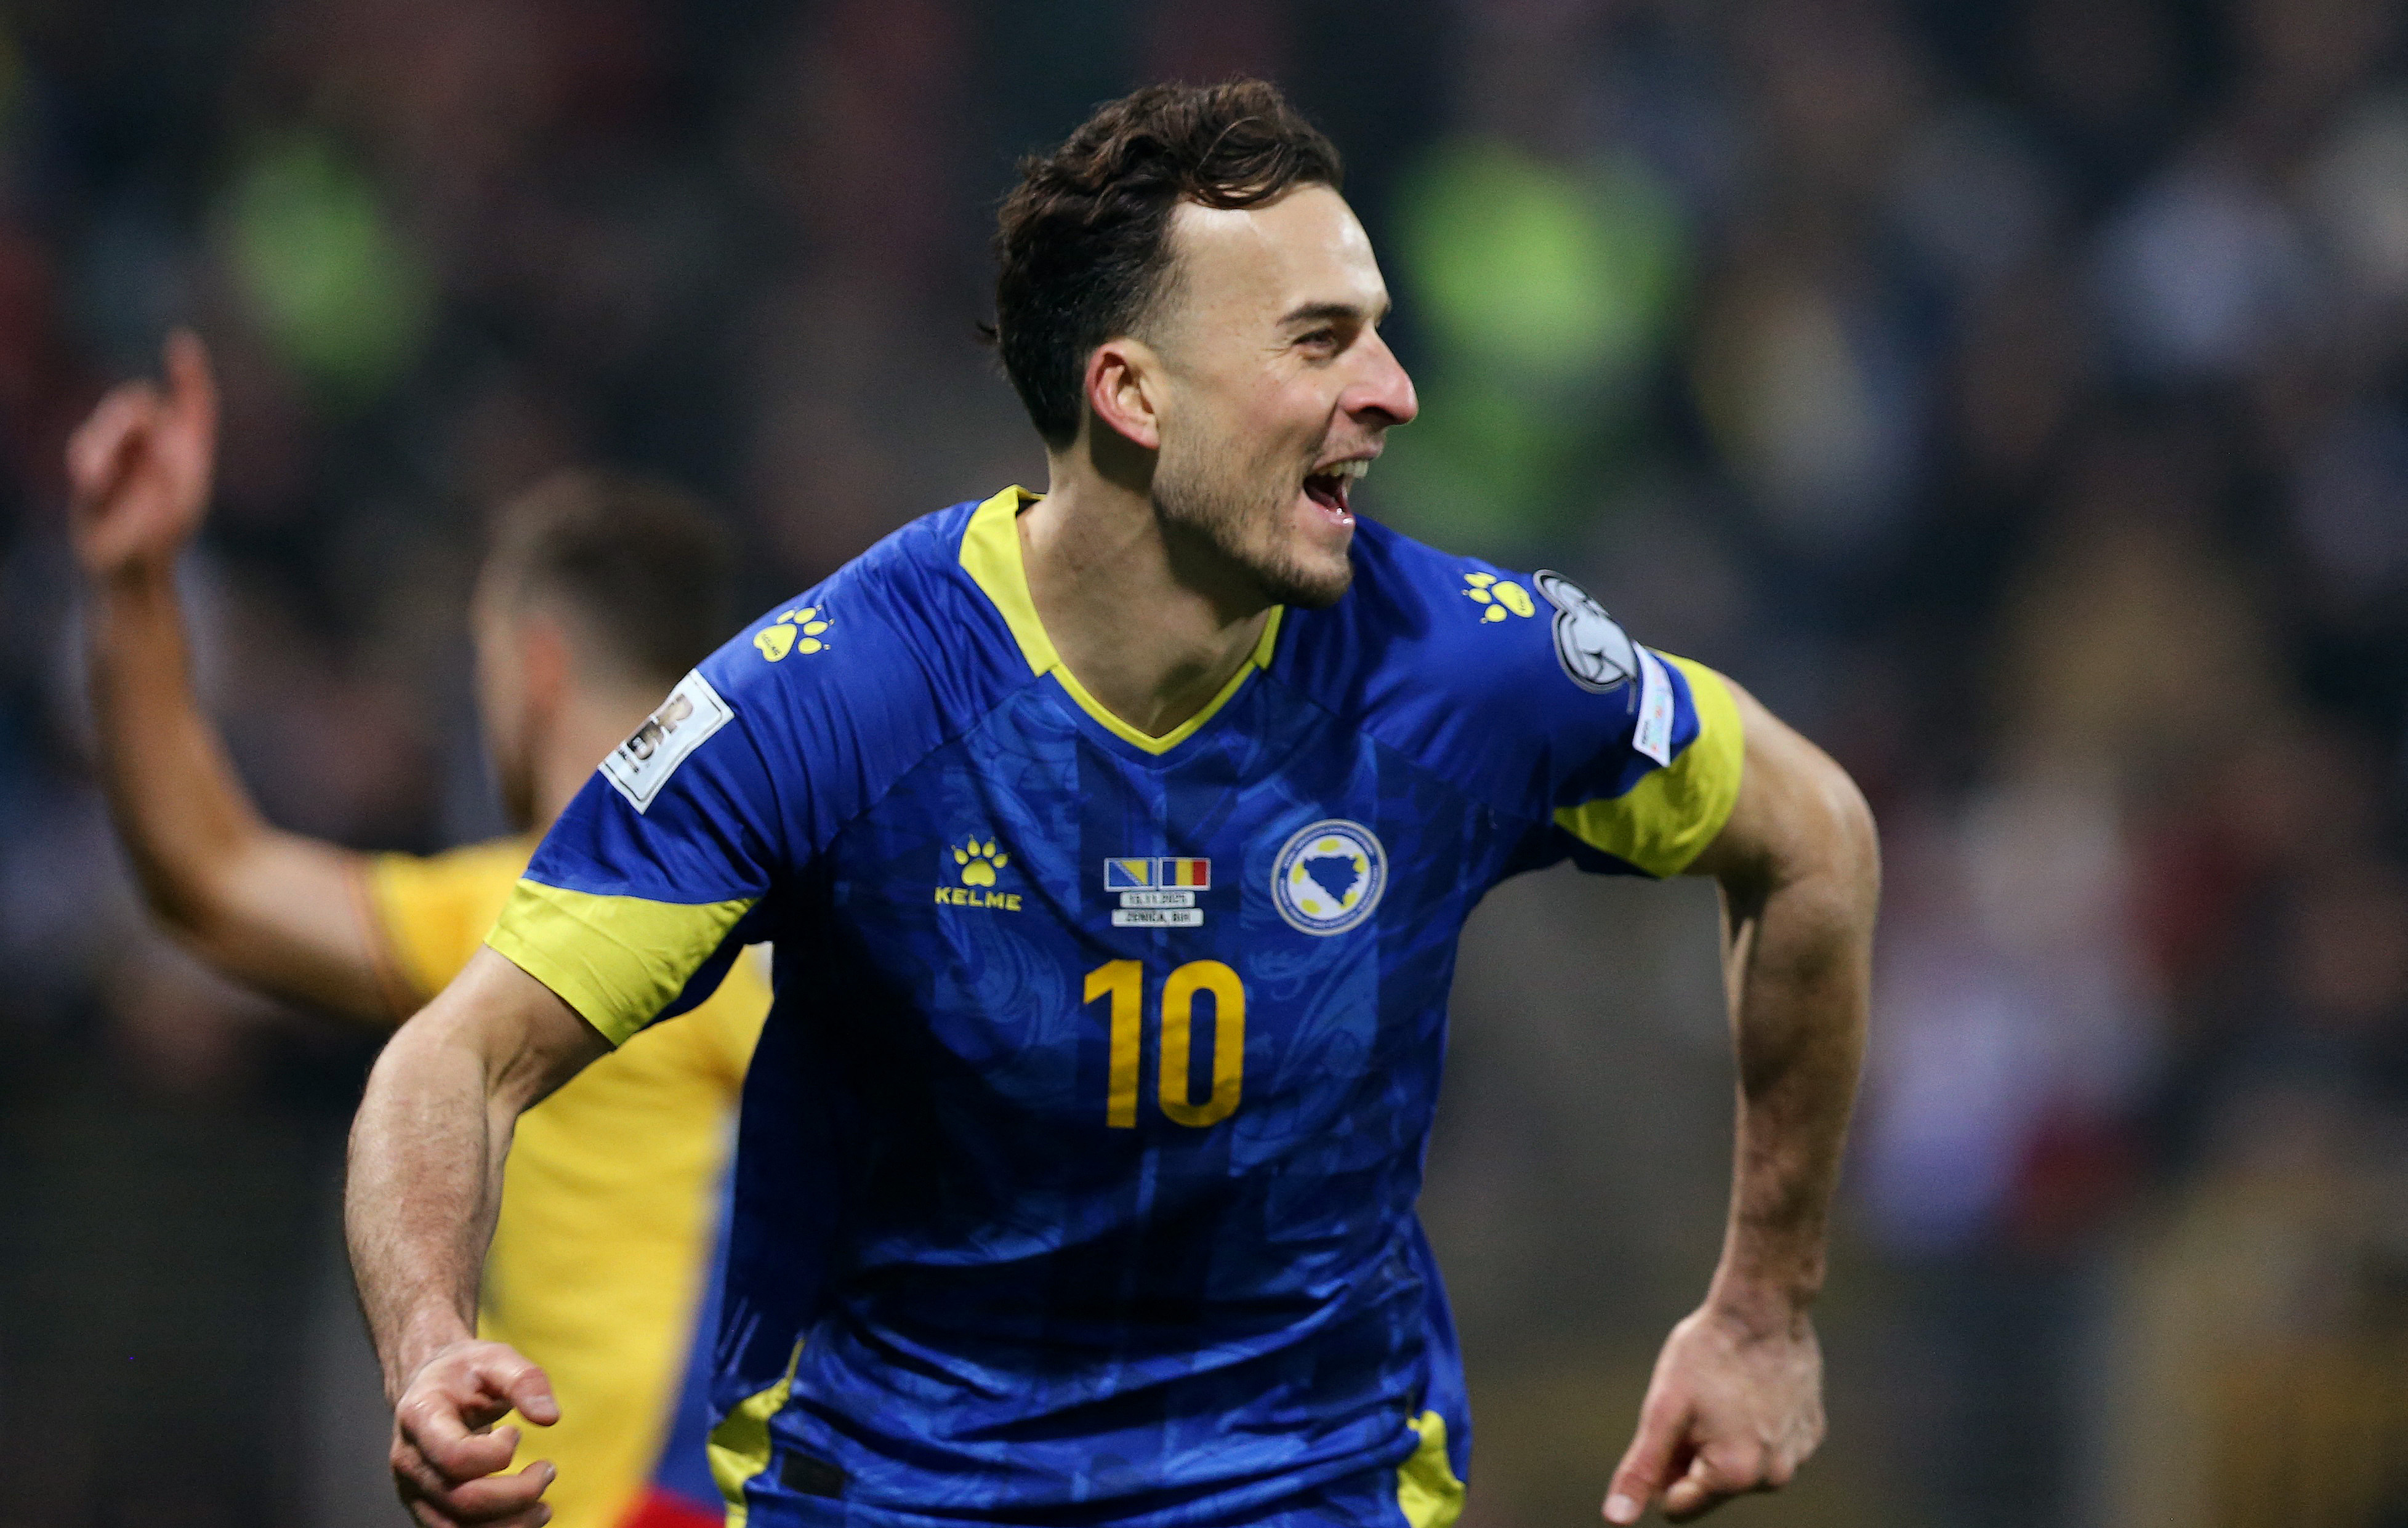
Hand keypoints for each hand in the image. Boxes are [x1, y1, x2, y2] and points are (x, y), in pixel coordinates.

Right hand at [66, 328, 217, 579]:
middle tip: (138, 447)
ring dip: (108, 439)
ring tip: (106, 478)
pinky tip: (94, 483)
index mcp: (186, 445)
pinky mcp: (92, 464)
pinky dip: (91, 461)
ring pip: (110, 420)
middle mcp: (154, 441)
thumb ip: (172, 454)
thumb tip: (149, 424)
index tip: (181, 343)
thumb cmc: (163, 529)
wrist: (133, 563)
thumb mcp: (181, 490)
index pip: (192, 398)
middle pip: (139, 400)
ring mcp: (121, 450)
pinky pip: (86, 449)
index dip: (188, 371)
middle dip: (132, 415)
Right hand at [389, 1339, 562, 1527]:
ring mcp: (414, 1490)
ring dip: (510, 1526)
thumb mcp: (496, 1356)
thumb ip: (525, 1381)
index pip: (456, 1457)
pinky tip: (525, 1518)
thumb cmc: (465, 1371)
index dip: (497, 1454)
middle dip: (517, 1495)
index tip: (516, 1433)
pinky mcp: (427, 1508)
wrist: (431, 1385)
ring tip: (544, 1507)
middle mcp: (409, 1461)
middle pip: (461, 1501)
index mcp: (420, 1416)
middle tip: (548, 1471)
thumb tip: (549, 1417)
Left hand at [1603, 1302, 1823, 1522]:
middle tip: (1696, 1405)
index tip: (1668, 1428)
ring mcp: (1799, 1456)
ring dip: (1723, 1443)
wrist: (1764, 1307)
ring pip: (1740, 1469)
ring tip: (1724, 1394)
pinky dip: (1754, 1427)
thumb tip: (1615, 1519)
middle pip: (1710, 1489)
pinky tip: (1752, 1390)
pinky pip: (1769, 1447)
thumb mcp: (1663, 1410)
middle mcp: (1774, 1478)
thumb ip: (1641, 1469)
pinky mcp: (1811, 1433)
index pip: (1676, 1507)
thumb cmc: (1707, 1354)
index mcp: (1735, 1477)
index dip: (1660, 1470)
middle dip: (1693, 1456)